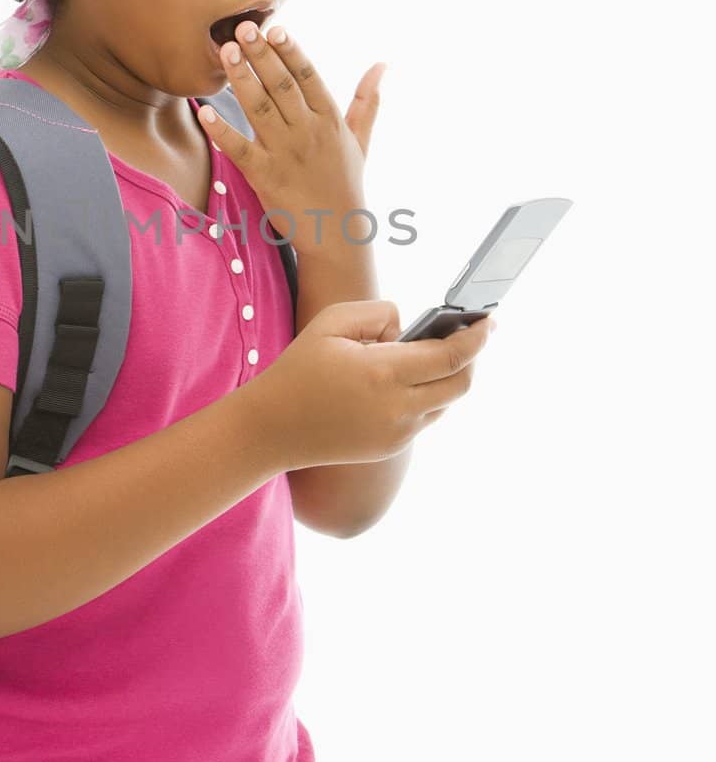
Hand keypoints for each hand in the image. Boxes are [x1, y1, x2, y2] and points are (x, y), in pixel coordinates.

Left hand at [198, 20, 387, 257]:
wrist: (338, 233)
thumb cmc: (346, 184)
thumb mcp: (361, 139)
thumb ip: (367, 100)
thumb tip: (382, 65)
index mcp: (330, 120)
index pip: (308, 77)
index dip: (291, 51)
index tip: (275, 28)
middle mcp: (309, 132)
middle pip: (282, 85)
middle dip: (262, 54)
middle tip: (242, 28)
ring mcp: (287, 154)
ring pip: (260, 108)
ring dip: (242, 78)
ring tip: (225, 52)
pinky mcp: (266, 177)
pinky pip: (240, 149)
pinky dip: (222, 131)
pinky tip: (205, 111)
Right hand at [252, 299, 495, 469]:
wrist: (272, 429)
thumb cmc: (299, 369)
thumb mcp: (332, 322)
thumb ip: (380, 313)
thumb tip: (410, 327)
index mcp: (385, 373)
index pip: (452, 355)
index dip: (477, 336)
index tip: (489, 320)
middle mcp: (398, 408)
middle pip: (462, 383)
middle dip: (471, 357)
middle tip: (469, 335)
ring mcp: (397, 432)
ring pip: (445, 402)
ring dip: (448, 377)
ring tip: (437, 353)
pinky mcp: (391, 447)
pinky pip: (425, 418)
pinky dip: (427, 396)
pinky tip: (414, 378)